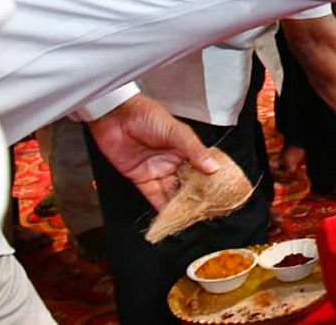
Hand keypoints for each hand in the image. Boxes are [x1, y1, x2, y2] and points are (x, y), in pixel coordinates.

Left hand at [86, 94, 217, 209]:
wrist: (115, 115)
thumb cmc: (147, 115)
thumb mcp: (176, 131)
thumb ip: (194, 150)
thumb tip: (213, 167)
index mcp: (185, 148)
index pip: (201, 168)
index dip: (210, 181)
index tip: (220, 194)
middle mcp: (173, 161)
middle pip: (187, 183)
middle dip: (196, 197)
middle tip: (206, 211)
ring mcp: (157, 170)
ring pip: (171, 192)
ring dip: (178, 205)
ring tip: (189, 219)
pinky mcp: (140, 178)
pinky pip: (152, 196)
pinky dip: (160, 207)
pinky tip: (169, 217)